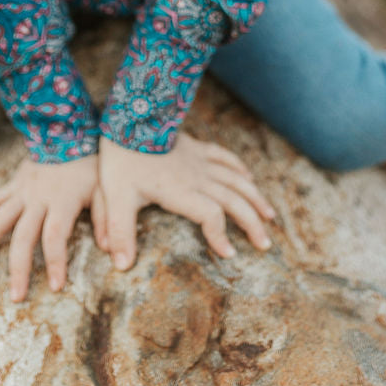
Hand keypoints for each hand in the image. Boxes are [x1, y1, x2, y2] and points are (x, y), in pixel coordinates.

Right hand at [0, 152, 102, 300]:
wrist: (66, 131)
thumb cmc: (88, 165)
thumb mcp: (104, 188)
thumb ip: (107, 219)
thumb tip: (110, 250)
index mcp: (62, 201)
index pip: (55, 236)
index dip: (56, 261)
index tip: (56, 286)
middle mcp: (37, 199)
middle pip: (23, 236)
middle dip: (18, 268)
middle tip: (15, 296)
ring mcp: (21, 192)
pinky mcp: (13, 185)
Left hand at [97, 133, 276, 270]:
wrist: (128, 119)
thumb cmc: (120, 159)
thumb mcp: (115, 197)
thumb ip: (119, 231)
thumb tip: (120, 266)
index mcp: (181, 191)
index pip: (211, 215)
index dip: (221, 235)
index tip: (229, 254)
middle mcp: (197, 176)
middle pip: (233, 200)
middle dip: (252, 223)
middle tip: (265, 244)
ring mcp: (199, 160)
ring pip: (236, 179)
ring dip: (255, 198)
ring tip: (270, 217)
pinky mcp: (196, 148)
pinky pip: (225, 157)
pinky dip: (240, 169)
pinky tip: (250, 178)